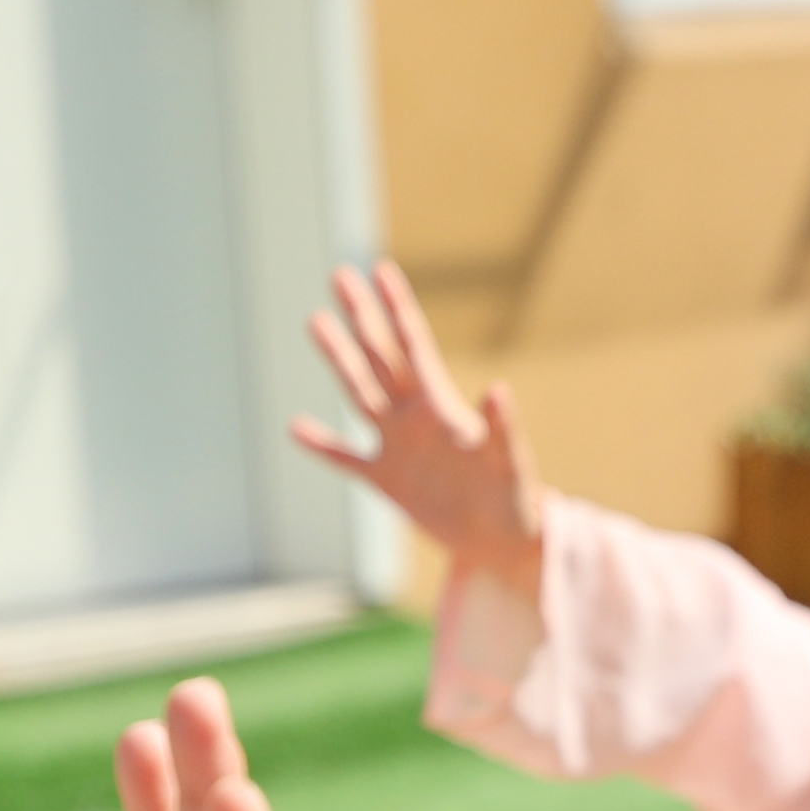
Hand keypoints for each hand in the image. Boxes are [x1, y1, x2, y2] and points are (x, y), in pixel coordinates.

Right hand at [293, 263, 546, 591]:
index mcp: (443, 406)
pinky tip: (295, 427)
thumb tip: (498, 388)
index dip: (397, 308)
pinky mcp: (386, 480)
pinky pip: (347, 458)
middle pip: (381, 355)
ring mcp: (397, 445)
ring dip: (339, 359)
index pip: (414, 345)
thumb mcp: (509, 462)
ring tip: (316, 320)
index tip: (381, 269)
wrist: (502, 541)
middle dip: (361, 315)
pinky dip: (323, 445)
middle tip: (339, 273)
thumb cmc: (514, 498)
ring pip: (360, 393)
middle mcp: (415, 416)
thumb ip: (501, 427)